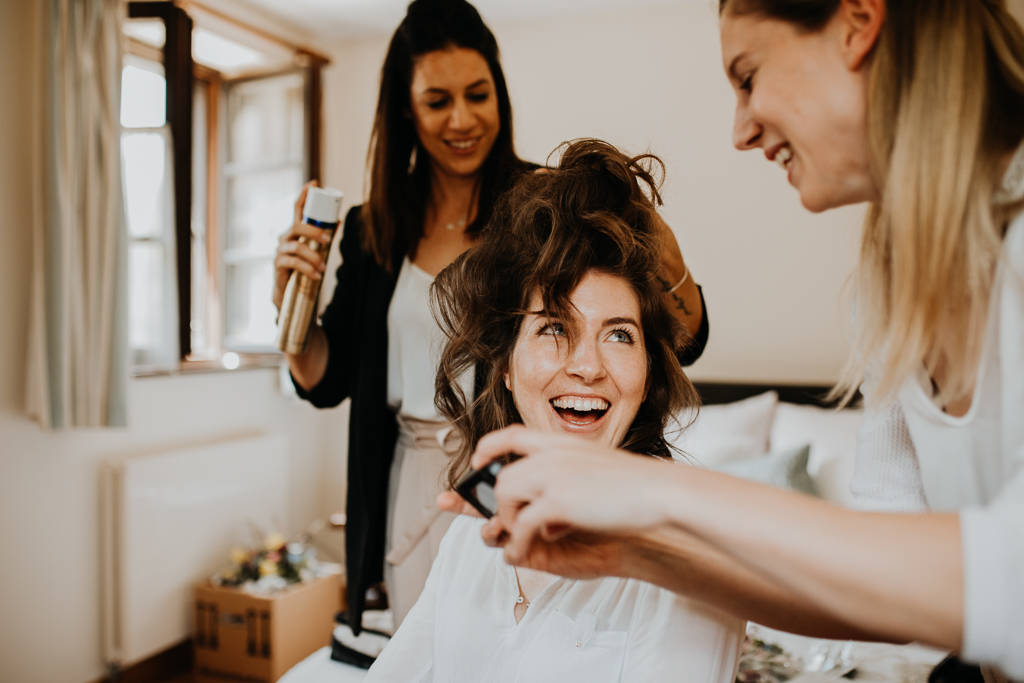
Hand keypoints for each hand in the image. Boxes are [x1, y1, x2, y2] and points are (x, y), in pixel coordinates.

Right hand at [273, 181, 333, 310]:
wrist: (290, 294)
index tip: (314, 183)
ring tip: (324, 268)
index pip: (297, 208)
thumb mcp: (316, 251)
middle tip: (328, 241)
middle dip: (314, 231)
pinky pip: (293, 263)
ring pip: (297, 247)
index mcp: (295, 231)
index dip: (304, 195)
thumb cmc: (304, 269)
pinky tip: (317, 275)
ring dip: (314, 257)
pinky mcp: (278, 264)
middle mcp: (286, 237)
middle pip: (298, 226)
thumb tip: (337, 220)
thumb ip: (324, 236)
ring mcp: (280, 250)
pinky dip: (308, 269)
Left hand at [470, 425, 675, 565]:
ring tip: (521, 539)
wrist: (659, 492)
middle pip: (504, 476)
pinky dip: (517, 542)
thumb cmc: (638, 487)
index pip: (512, 435)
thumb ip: (569, 484)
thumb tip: (552, 515)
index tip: (477, 460)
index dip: (489, 447)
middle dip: (500, 504)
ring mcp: (552, 476)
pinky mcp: (555, 501)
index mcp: (563, 444)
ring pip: (505, 497)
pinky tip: (525, 552)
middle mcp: (552, 455)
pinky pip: (519, 525)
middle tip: (510, 524)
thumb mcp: (597, 472)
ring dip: (508, 523)